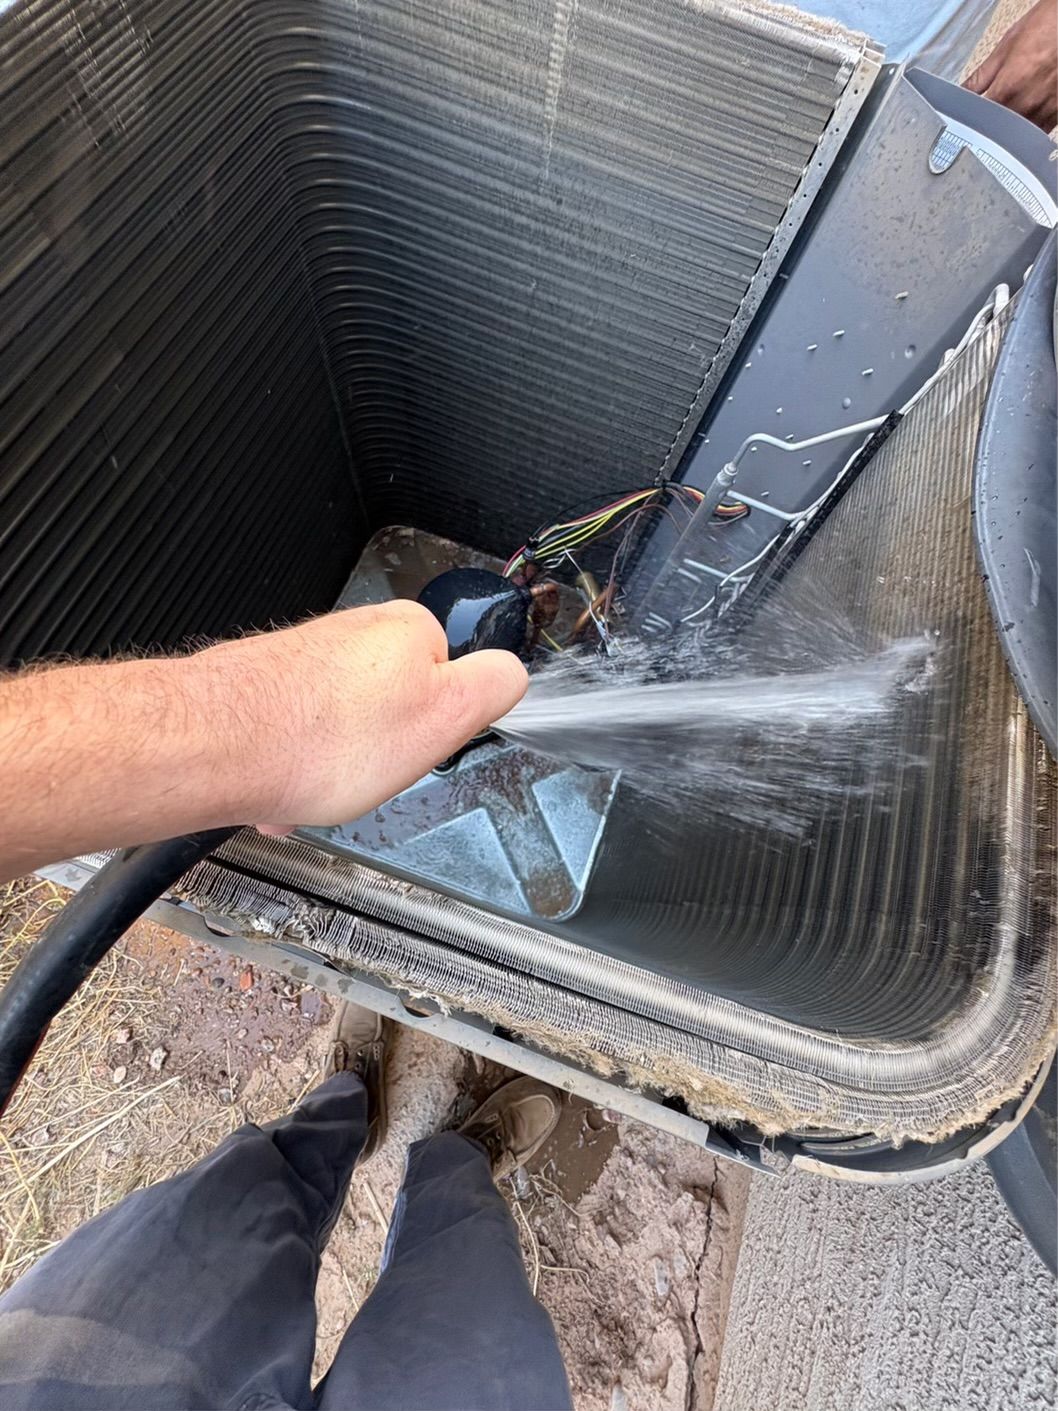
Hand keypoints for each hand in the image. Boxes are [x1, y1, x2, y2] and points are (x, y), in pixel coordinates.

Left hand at [217, 600, 527, 829]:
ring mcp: (306, 656)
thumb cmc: (319, 741)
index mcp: (408, 631)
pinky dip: (296, 765)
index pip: (453, 681)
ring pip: (344, 726)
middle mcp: (355, 633)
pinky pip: (299, 733)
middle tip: (365, 775)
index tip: (415, 750)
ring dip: (334, 766)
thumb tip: (514, 672)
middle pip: (395, 705)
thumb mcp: (444, 718)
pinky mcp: (265, 683)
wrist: (212, 747)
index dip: (438, 728)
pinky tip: (281, 791)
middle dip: (381, 751)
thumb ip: (494, 688)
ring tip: (314, 788)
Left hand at [964, 0, 1056, 131]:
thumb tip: (963, 93)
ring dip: (1010, 131)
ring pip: (1020, 136)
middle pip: (999, 132)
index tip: (968, 122)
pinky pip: (1041, 130)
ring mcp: (1046, 110)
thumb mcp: (1007, 47)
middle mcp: (1027, 104)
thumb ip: (982, 76)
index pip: (980, 121)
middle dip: (990, 128)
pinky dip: (1030, 128)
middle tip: (988, 118)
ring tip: (1009, 115)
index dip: (972, 124)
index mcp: (1007, 89)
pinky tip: (1026, 116)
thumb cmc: (1047, 27)